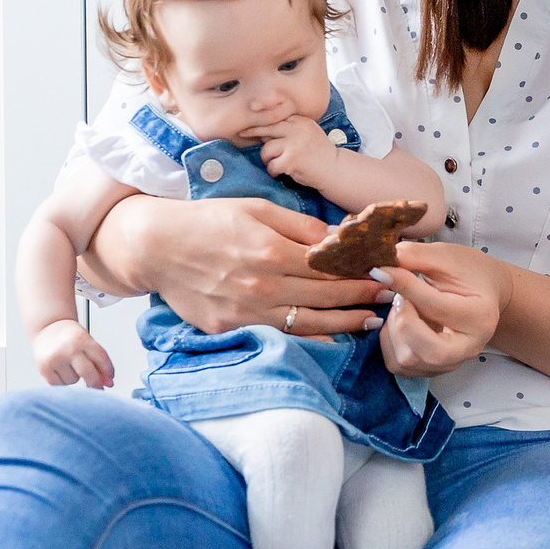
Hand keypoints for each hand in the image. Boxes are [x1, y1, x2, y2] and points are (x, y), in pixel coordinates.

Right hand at [33, 319, 113, 388]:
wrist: (46, 327)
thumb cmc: (69, 336)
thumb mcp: (87, 341)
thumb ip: (98, 360)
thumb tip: (108, 383)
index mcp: (82, 338)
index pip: (101, 358)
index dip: (108, 371)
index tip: (110, 378)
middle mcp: (68, 348)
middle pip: (88, 373)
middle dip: (95, 382)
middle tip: (97, 384)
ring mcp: (55, 358)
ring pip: (73, 381)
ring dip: (74, 377)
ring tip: (68, 365)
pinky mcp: (44, 368)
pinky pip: (60, 385)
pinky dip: (62, 381)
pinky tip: (60, 370)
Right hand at [88, 195, 385, 338]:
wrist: (156, 246)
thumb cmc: (208, 221)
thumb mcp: (256, 210)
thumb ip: (300, 227)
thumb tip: (340, 237)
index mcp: (271, 250)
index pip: (330, 265)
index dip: (362, 268)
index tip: (387, 268)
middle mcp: (262, 284)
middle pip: (326, 294)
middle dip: (364, 294)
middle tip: (392, 293)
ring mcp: (247, 311)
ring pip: (309, 321)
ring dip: (347, 321)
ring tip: (373, 320)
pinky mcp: (232, 328)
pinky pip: (280, 336)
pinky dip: (311, 339)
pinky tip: (334, 339)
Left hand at [250, 116, 341, 186]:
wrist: (335, 170)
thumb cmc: (320, 154)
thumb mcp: (308, 133)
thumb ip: (290, 129)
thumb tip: (263, 131)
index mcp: (301, 121)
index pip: (276, 118)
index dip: (262, 123)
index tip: (249, 125)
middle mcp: (297, 129)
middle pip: (267, 128)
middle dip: (253, 132)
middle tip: (242, 133)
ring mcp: (294, 144)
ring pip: (266, 150)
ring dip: (268, 160)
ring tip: (278, 164)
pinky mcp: (291, 159)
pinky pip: (272, 165)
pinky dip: (274, 172)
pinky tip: (282, 173)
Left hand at [369, 242, 509, 377]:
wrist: (482, 293)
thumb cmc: (466, 272)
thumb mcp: (445, 256)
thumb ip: (416, 256)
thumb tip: (378, 266)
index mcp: (480, 316)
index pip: (435, 307)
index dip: (404, 286)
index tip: (383, 271)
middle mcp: (469, 347)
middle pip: (427, 351)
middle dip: (402, 321)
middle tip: (400, 298)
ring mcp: (451, 363)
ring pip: (408, 360)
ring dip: (392, 331)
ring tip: (401, 307)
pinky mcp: (432, 369)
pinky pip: (398, 366)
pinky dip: (389, 342)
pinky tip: (398, 322)